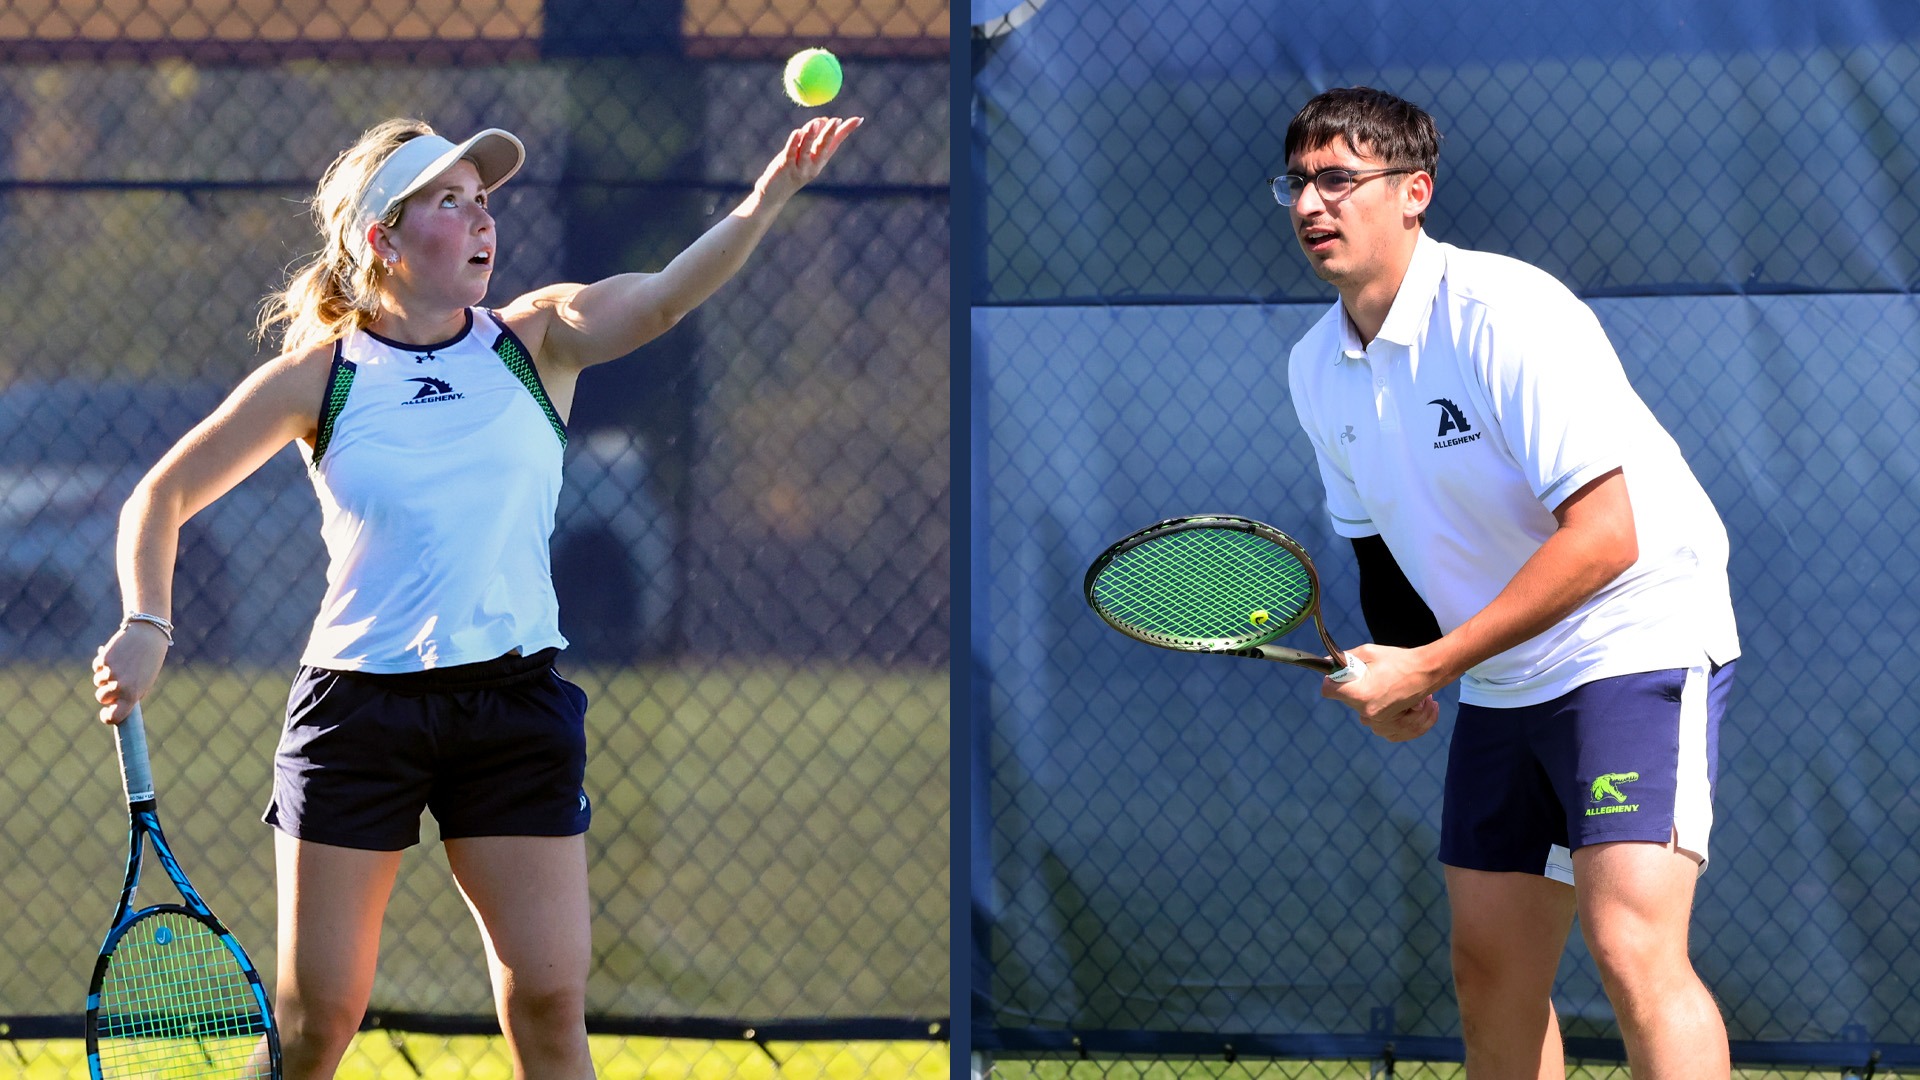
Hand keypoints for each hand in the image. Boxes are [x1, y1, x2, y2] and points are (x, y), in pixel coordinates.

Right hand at [92, 623, 168, 723]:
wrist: (149, 636)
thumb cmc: (149, 662)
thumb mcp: (144, 682)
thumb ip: (129, 694)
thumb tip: (113, 705)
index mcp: (133, 695)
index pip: (115, 716)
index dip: (108, 717)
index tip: (106, 714)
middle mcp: (120, 686)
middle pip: (101, 698)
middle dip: (106, 692)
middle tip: (117, 682)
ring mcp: (111, 673)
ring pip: (98, 682)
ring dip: (105, 676)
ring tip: (122, 665)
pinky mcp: (104, 660)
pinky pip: (97, 667)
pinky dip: (103, 664)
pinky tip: (116, 655)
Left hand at [754, 116, 862, 202]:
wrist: (775, 194)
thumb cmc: (791, 170)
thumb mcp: (805, 155)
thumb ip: (813, 138)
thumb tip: (824, 119)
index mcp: (821, 160)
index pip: (836, 142)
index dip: (847, 131)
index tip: (858, 119)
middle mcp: (814, 165)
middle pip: (824, 147)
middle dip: (830, 133)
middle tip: (836, 120)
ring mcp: (800, 167)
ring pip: (807, 149)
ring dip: (811, 136)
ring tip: (815, 123)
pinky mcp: (785, 167)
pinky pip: (790, 153)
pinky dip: (794, 142)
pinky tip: (797, 132)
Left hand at [1320, 643, 1442, 741]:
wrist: (1428, 671)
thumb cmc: (1399, 660)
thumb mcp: (1369, 652)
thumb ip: (1346, 659)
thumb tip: (1328, 663)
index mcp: (1361, 694)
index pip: (1329, 691)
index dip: (1332, 681)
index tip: (1341, 675)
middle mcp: (1368, 712)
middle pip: (1347, 700)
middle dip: (1356, 688)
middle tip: (1374, 677)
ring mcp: (1379, 722)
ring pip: (1360, 713)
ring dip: (1369, 700)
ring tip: (1385, 687)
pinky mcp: (1390, 726)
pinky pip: (1376, 726)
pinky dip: (1381, 716)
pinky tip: (1392, 702)